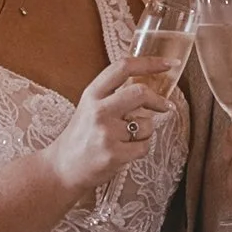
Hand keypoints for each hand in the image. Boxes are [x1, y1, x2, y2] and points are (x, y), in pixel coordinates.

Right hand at [45, 57, 171, 196]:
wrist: (62, 169)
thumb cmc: (80, 137)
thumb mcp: (89, 107)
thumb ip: (112, 94)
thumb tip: (147, 83)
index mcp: (92, 94)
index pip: (123, 67)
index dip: (150, 62)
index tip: (168, 64)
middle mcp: (99, 110)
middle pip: (140, 93)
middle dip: (158, 100)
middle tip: (165, 106)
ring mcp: (106, 133)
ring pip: (147, 125)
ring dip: (145, 132)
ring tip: (127, 139)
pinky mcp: (114, 154)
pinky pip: (144, 146)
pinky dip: (140, 149)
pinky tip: (125, 151)